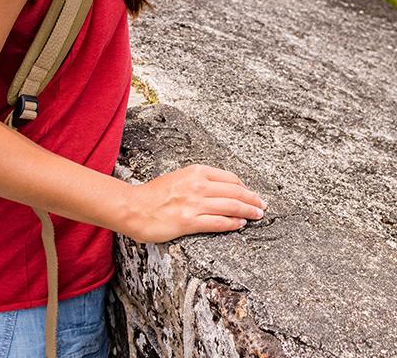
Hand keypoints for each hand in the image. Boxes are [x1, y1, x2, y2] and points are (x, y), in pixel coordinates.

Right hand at [122, 163, 268, 243]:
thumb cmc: (154, 194)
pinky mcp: (189, 221)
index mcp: (196, 171)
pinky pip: (218, 222)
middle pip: (235, 191)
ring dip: (248, 211)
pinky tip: (240, 224)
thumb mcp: (179, 177)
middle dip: (252, 199)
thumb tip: (219, 189)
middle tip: (263, 205)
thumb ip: (198, 181)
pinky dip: (232, 223)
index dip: (244, 187)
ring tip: (258, 215)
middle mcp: (198, 185)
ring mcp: (194, 203)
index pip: (229, 178)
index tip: (251, 193)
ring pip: (231, 206)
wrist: (133, 207)